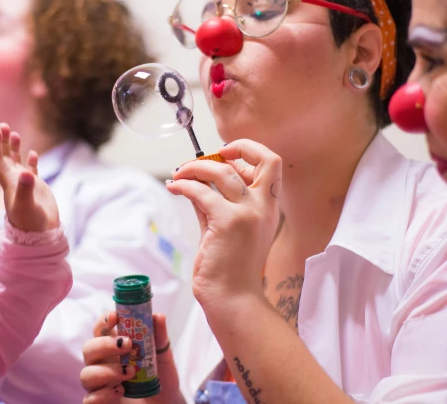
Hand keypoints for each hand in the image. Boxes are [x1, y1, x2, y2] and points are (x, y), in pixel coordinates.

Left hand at [0, 123, 58, 232]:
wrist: (40, 235)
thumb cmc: (30, 222)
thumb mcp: (26, 205)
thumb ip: (26, 189)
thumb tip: (26, 173)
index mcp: (7, 182)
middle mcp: (13, 181)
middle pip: (3, 157)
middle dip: (2, 141)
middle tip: (3, 125)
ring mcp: (24, 184)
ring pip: (15, 161)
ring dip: (13, 148)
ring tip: (14, 133)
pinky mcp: (36, 188)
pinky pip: (31, 170)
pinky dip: (30, 161)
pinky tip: (33, 153)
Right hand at [80, 312, 183, 403]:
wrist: (165, 402)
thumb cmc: (160, 376)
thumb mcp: (163, 356)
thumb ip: (159, 337)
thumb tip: (158, 316)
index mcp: (113, 346)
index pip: (100, 329)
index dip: (103, 320)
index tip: (115, 316)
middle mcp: (102, 363)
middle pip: (88, 349)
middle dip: (104, 344)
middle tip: (127, 344)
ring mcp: (100, 384)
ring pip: (86, 374)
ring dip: (107, 371)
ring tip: (130, 372)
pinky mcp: (100, 402)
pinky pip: (89, 399)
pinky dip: (102, 394)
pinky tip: (120, 391)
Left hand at [167, 139, 281, 308]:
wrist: (232, 298)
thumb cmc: (228, 268)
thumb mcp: (223, 228)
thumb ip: (213, 204)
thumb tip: (195, 183)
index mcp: (269, 208)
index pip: (272, 165)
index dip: (249, 152)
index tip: (225, 154)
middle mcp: (264, 207)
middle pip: (266, 160)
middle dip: (238, 146)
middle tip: (211, 155)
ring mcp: (248, 214)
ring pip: (223, 172)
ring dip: (196, 167)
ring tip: (179, 174)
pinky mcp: (228, 222)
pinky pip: (201, 192)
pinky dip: (184, 185)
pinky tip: (174, 187)